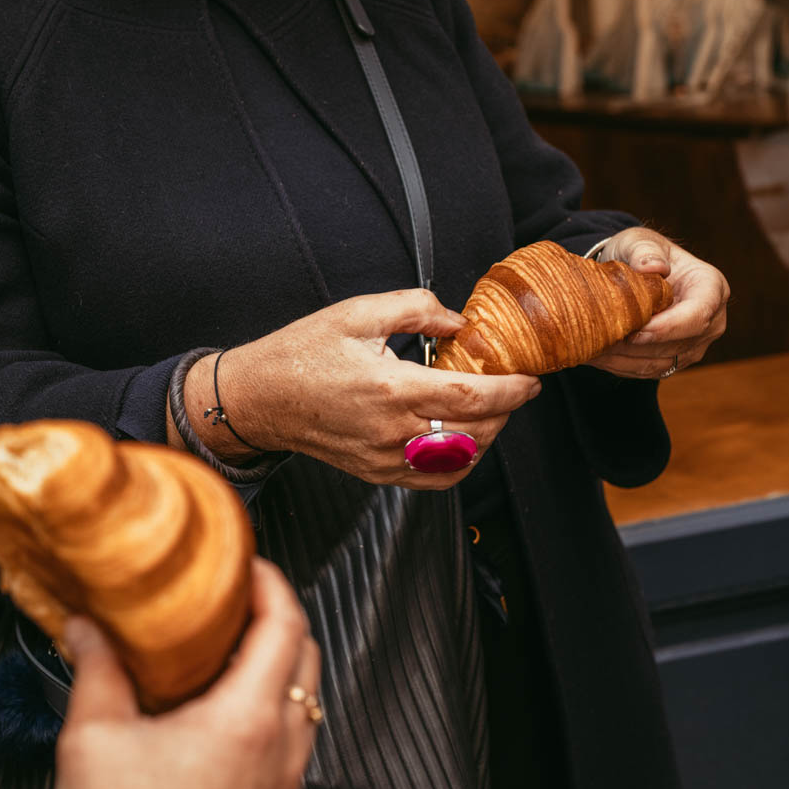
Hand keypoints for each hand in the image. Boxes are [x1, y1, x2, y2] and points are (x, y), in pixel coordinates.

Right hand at [53, 559, 319, 788]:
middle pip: (306, 656)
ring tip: (228, 654)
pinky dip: (271, 712)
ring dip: (277, 666)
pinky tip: (224, 719)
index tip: (250, 563)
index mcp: (245, 719)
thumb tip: (87, 630)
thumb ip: (95, 671)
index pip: (285, 624)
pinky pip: (291, 745)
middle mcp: (279, 750)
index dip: (271, 581)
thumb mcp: (94, 741)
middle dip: (277, 616)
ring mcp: (284, 786)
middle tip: (238, 598)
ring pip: (304, 703)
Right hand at [175, 289, 541, 488]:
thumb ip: (415, 308)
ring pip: (459, 461)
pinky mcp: (376, 473)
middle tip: (513, 388)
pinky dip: (458, 463)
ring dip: (486, 438)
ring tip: (489, 411)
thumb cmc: (300, 354)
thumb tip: (457, 321)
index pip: (472, 397)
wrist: (258, 399)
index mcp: (391, 389)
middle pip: (475, 433)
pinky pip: (432, 479)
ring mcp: (384, 459)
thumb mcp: (356, 313)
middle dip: (505, 412)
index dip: (512, 390)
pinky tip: (461, 440)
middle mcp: (391, 431)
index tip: (530, 379)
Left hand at [588, 227, 728, 378]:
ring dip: (624, 359)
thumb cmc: (639, 253)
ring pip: (660, 362)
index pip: (698, 316)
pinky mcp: (674, 360)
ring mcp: (695, 344)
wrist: (632, 271)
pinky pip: (647, 371)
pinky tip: (596, 355)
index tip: (634, 331)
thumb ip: (645, 251)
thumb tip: (654, 267)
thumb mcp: (639, 241)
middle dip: (638, 346)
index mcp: (711, 287)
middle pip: (679, 345)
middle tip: (601, 341)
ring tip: (592, 348)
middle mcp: (711, 320)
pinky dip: (620, 366)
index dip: (666, 328)